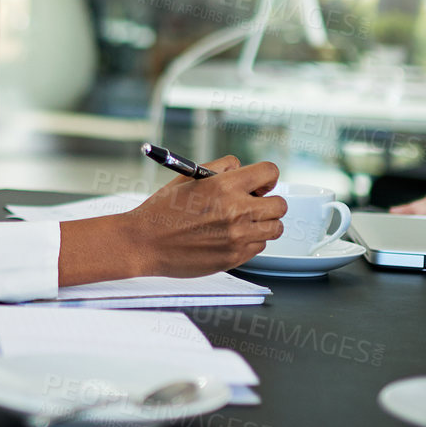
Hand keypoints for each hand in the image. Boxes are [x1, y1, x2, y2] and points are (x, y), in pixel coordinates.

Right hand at [59, 155, 285, 284]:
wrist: (145, 242)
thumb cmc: (163, 210)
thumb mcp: (188, 177)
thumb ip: (220, 169)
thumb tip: (243, 169)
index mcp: (225, 186)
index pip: (270, 172)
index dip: (267, 176)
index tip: (260, 183)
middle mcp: (236, 211)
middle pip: (280, 204)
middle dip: (269, 201)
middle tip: (253, 204)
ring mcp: (238, 237)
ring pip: (275, 228)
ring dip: (263, 223)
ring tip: (242, 222)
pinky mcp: (235, 257)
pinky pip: (260, 246)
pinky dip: (250, 241)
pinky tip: (229, 236)